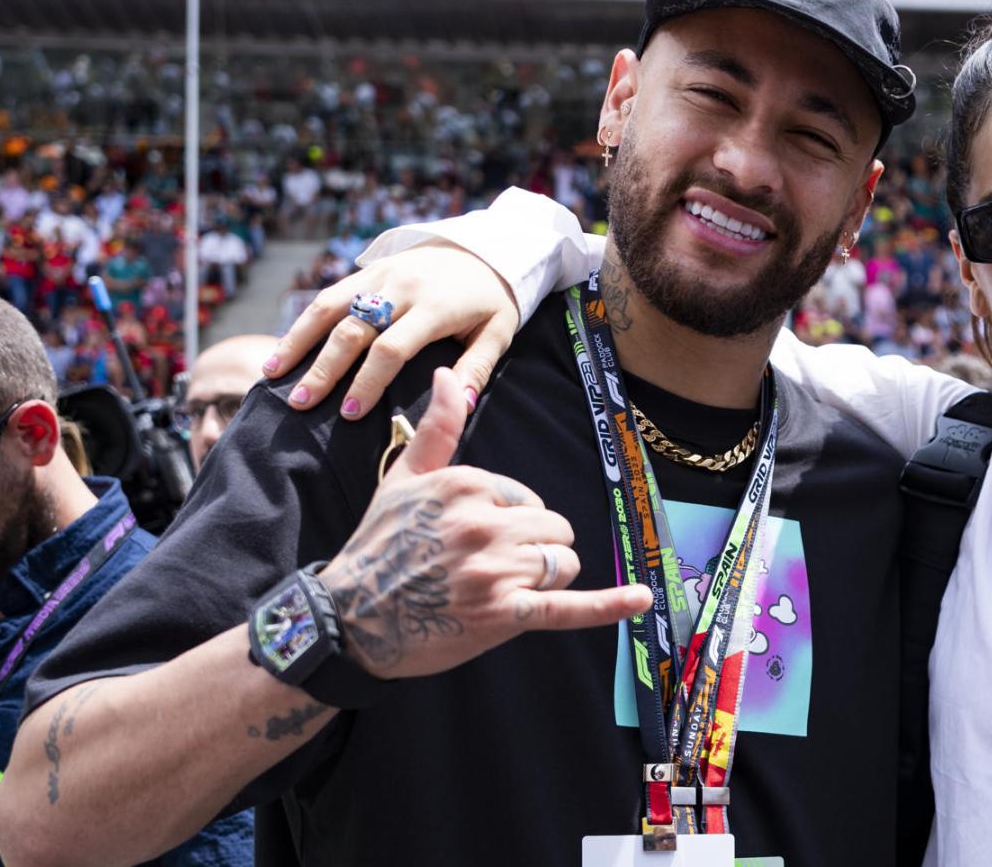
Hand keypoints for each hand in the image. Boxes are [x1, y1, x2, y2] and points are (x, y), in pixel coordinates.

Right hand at [266, 245, 518, 419]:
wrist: (485, 248)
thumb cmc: (491, 301)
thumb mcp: (497, 333)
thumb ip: (476, 369)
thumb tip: (459, 407)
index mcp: (435, 307)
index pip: (392, 348)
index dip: (368, 381)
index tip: (349, 413)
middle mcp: (402, 287)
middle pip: (353, 330)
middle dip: (325, 369)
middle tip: (301, 404)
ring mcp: (382, 275)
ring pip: (330, 308)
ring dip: (299, 342)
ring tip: (273, 375)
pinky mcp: (369, 269)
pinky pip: (330, 295)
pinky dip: (303, 322)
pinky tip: (283, 350)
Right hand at [318, 368, 650, 678]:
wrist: (350, 617)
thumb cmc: (379, 547)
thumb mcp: (404, 479)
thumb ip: (438, 428)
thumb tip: (448, 373)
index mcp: (468, 484)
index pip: (530, 498)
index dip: (512, 522)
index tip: (472, 539)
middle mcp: (484, 523)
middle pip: (555, 530)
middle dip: (534, 550)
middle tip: (486, 569)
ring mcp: (494, 571)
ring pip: (562, 564)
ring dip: (543, 580)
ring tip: (498, 591)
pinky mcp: (502, 614)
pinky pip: (567, 607)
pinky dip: (608, 605)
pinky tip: (641, 597)